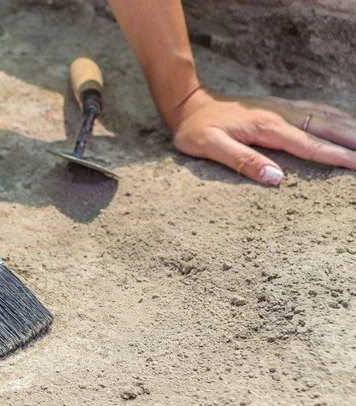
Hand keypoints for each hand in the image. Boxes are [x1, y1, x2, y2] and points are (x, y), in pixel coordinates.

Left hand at [169, 89, 355, 184]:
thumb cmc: (195, 129)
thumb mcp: (209, 147)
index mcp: (267, 128)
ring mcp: (281, 108)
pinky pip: (315, 110)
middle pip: (326, 128)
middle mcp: (280, 115)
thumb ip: (241, 161)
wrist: (188, 104)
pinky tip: (346, 122)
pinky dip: (336, 116)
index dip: (337, 157)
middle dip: (353, 140)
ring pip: (325, 116)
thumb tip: (275, 178)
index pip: (310, 146)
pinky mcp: (278, 107)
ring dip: (350, 127)